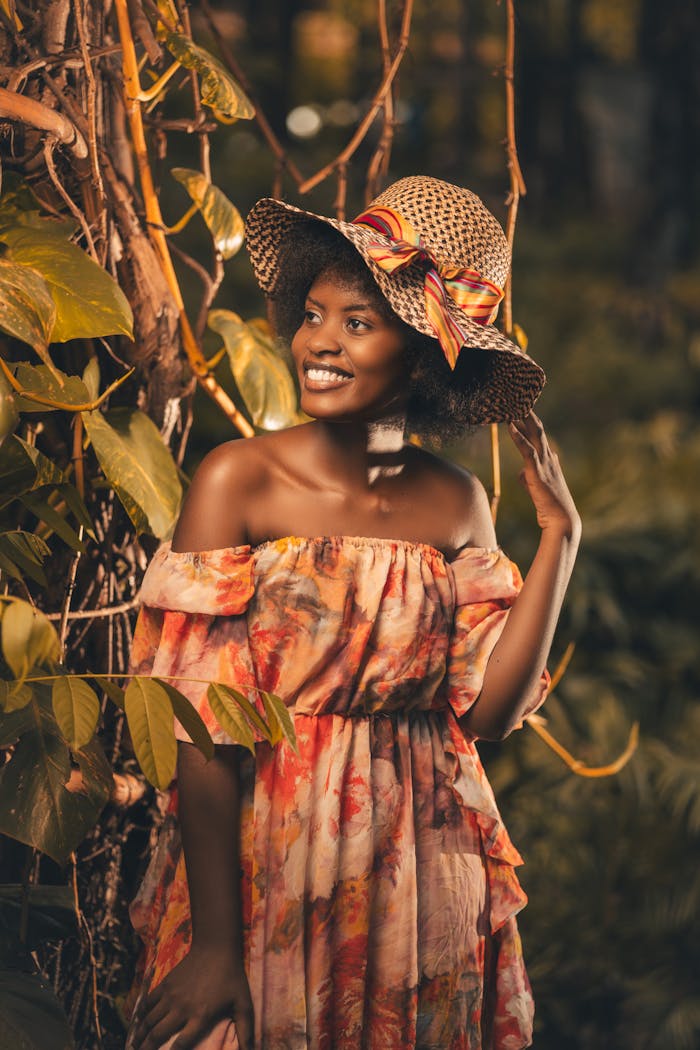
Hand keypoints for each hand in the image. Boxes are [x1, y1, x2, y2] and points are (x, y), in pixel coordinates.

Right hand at [132, 945, 253, 1049]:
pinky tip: (138, 1024)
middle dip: (146, 1048)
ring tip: (135, 1046)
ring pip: (149, 1021)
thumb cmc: (231, 977)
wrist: (215, 947)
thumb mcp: (243, 1004)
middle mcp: (182, 1008)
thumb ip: (246, 1031)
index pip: (180, 1045)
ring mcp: (171, 995)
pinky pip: (147, 1003)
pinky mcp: (165, 984)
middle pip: (157, 1035)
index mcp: (200, 1016)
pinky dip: (140, 1016)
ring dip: (140, 1036)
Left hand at [508, 413, 580, 539]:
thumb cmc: (549, 506)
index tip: (523, 411)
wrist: (561, 519)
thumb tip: (521, 472)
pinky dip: (517, 436)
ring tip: (513, 405)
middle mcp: (549, 458)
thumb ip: (529, 477)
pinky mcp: (537, 471)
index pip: (539, 437)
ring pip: (534, 434)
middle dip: (528, 414)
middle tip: (519, 398)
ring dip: (523, 419)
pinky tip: (509, 426)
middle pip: (538, 430)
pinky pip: (526, 449)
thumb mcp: (536, 489)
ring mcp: (544, 463)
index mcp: (550, 461)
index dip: (531, 423)